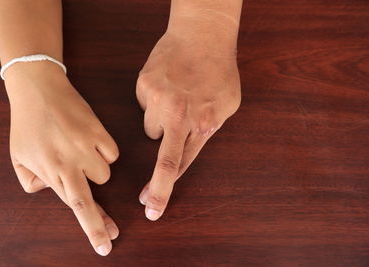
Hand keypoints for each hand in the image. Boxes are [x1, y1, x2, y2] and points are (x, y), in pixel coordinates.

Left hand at [5, 62, 118, 255]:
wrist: (39, 89)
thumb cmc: (27, 124)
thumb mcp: (17, 156)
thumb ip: (31, 181)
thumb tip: (53, 189)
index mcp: (49, 170)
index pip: (74, 207)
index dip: (91, 229)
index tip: (104, 244)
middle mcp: (68, 162)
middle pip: (90, 199)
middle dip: (102, 223)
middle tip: (112, 234)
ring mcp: (85, 146)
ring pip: (105, 174)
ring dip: (96, 170)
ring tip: (81, 155)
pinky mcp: (98, 131)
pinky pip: (112, 153)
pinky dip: (105, 152)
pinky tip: (91, 142)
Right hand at [136, 14, 240, 220]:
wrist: (202, 35)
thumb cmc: (219, 71)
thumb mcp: (227, 105)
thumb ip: (208, 129)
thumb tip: (189, 148)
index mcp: (204, 122)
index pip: (180, 164)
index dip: (165, 189)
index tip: (153, 207)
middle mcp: (179, 114)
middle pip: (162, 158)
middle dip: (155, 186)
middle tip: (147, 202)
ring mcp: (158, 99)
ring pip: (150, 128)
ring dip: (161, 122)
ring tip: (175, 102)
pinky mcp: (144, 86)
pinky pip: (144, 106)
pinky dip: (154, 102)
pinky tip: (167, 87)